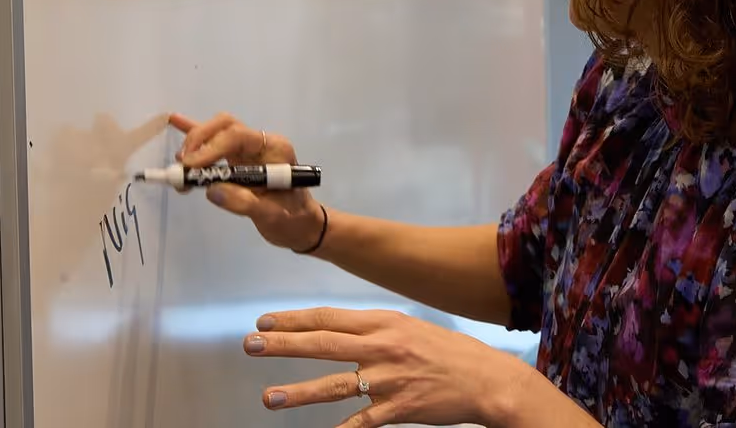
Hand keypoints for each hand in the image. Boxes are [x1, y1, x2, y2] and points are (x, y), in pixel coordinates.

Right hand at [168, 112, 324, 252]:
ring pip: (217, 132)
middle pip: (226, 127)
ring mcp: (247, 150)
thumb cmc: (292, 219)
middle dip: (200, 141)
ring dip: (194, 144)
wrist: (301, 226)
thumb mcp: (272, 215)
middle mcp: (259, 144)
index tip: (191, 167)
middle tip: (184, 166)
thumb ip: (245, 202)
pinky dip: (195, 133)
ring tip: (179, 166)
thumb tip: (212, 190)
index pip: (238, 137)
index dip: (212, 148)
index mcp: (274, 149)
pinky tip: (176, 121)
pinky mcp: (236, 160)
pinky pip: (214, 142)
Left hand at [242, 307, 530, 426]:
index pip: (329, 318)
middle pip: (324, 344)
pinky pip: (363, 423)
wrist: (484, 378)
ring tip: (269, 397)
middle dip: (284, 345)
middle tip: (251, 345)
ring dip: (300, 392)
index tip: (264, 321)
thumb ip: (372, 330)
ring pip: (336, 386)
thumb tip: (335, 331)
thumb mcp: (407, 328)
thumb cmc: (445, 351)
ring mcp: (390, 379)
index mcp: (384, 322)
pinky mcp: (399, 409)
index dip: (294, 319)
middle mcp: (383, 347)